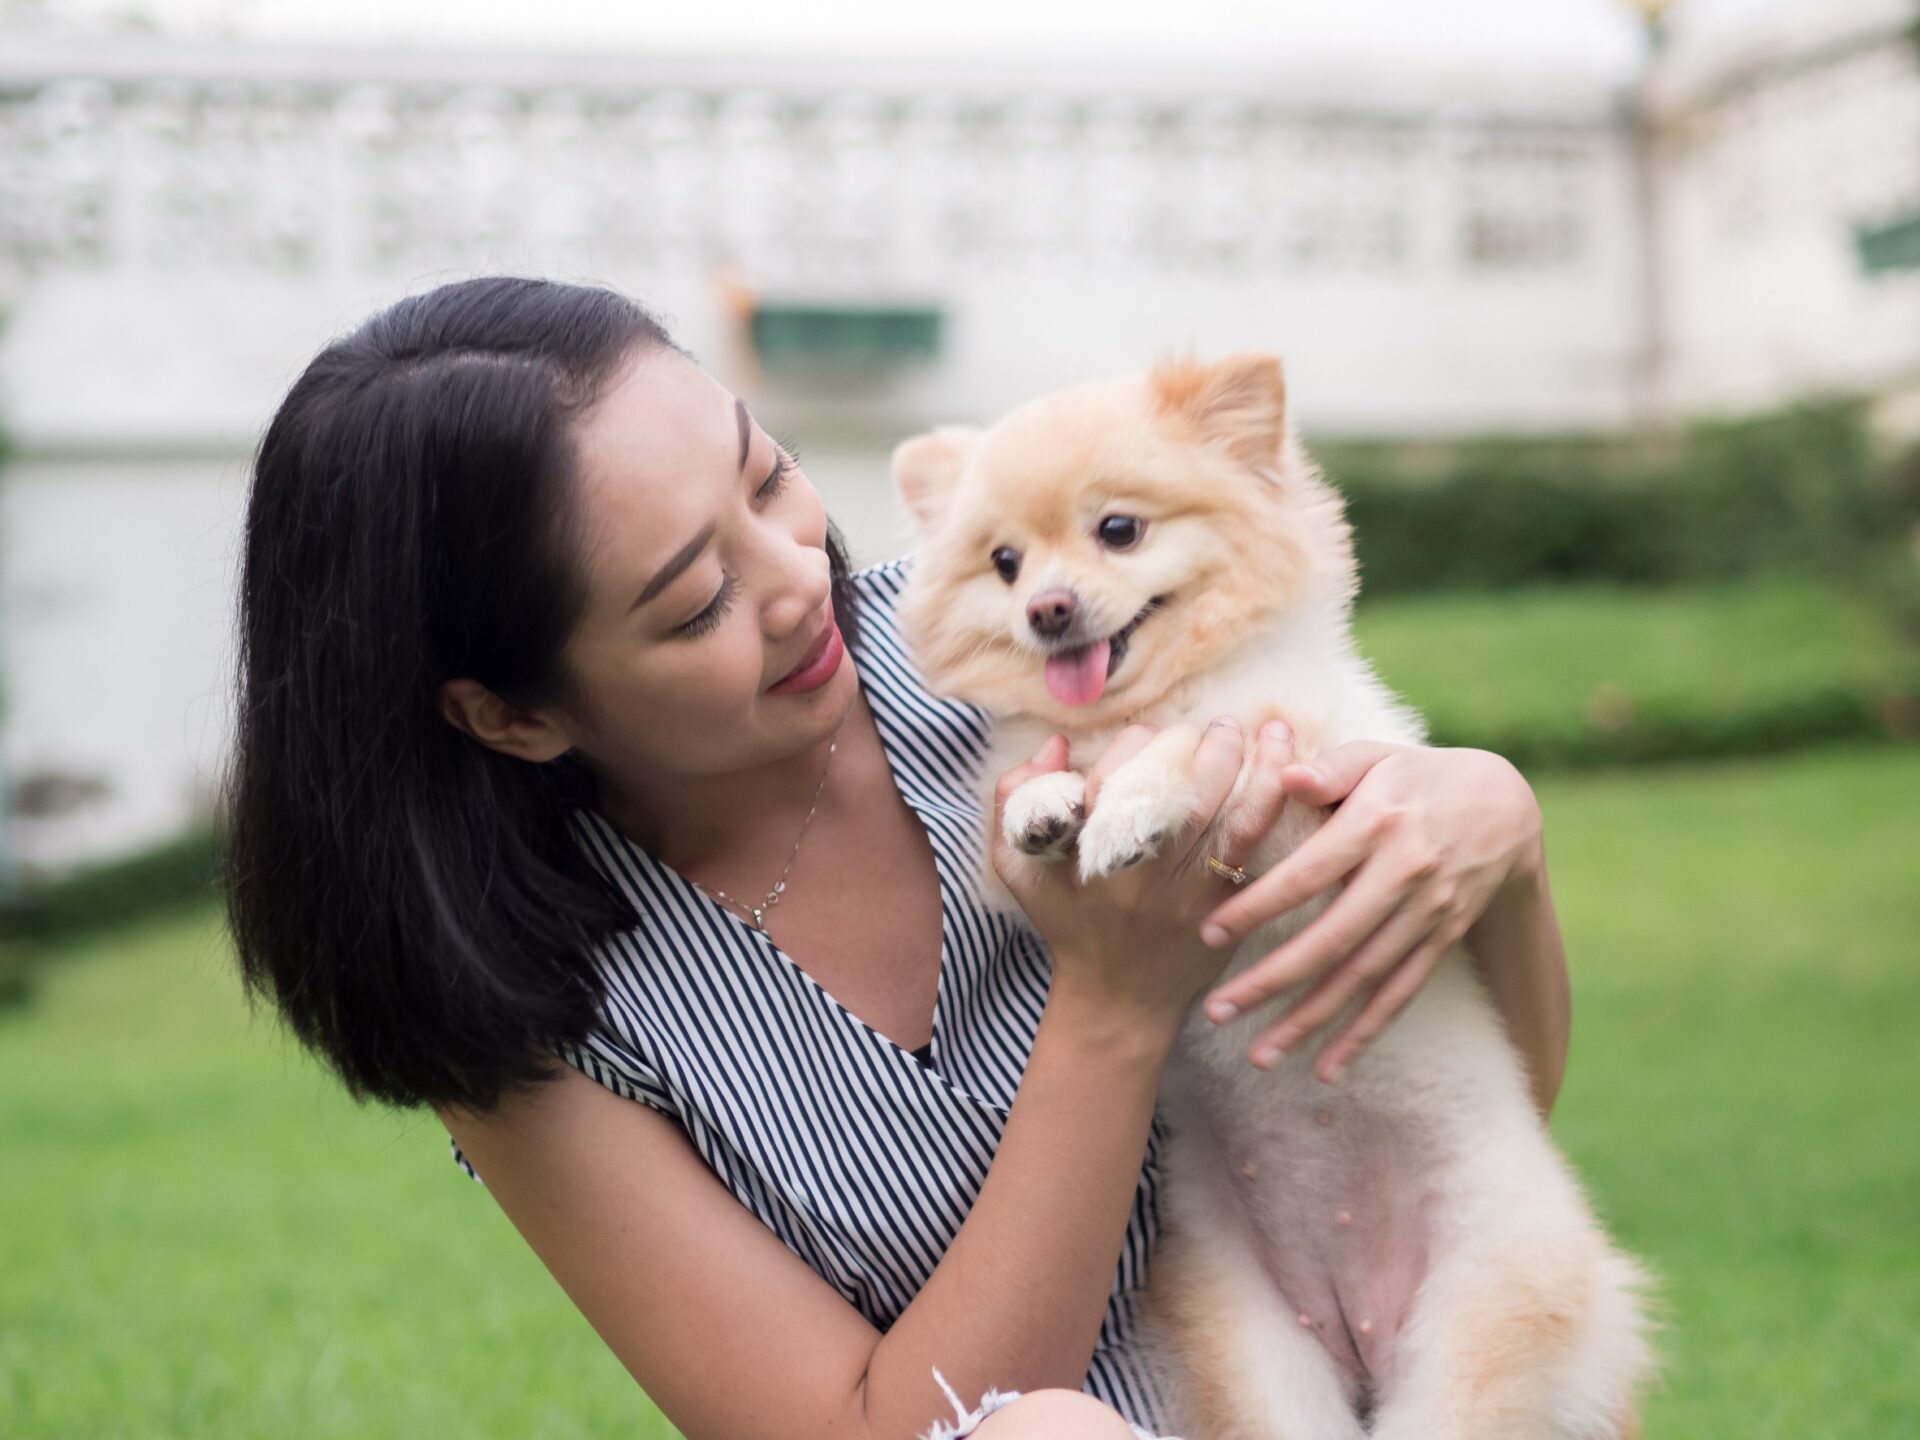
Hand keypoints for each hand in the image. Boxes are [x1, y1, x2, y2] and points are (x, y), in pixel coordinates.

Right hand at [991, 718, 1295, 1036]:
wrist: (1117, 999)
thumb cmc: (1068, 922)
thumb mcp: (1019, 866)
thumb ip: (1015, 798)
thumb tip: (1054, 744)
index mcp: (1093, 858)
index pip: (1118, 778)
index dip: (1136, 744)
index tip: (1147, 738)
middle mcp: (1146, 876)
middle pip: (1181, 794)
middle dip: (1202, 746)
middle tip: (1215, 726)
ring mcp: (1193, 895)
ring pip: (1234, 818)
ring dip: (1257, 767)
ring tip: (1267, 730)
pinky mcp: (1229, 908)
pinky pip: (1261, 848)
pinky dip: (1277, 804)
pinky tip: (1291, 770)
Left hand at [1197, 742, 1544, 1082]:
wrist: (1504, 805)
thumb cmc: (1416, 775)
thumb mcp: (1378, 754)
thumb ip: (1330, 767)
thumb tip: (1284, 775)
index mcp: (1379, 822)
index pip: (1309, 873)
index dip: (1260, 905)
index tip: (1210, 934)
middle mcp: (1405, 873)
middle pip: (1333, 938)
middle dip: (1272, 980)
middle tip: (1218, 1011)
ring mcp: (1428, 912)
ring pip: (1364, 977)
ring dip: (1311, 1020)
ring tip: (1259, 1055)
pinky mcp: (1442, 939)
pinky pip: (1400, 993)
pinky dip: (1365, 1033)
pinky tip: (1327, 1068)